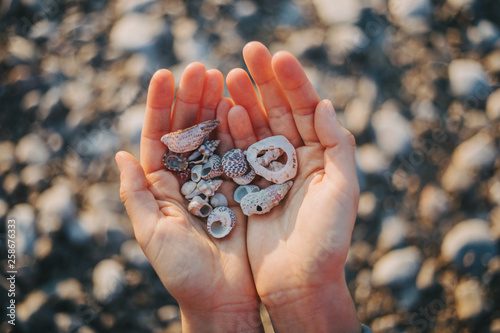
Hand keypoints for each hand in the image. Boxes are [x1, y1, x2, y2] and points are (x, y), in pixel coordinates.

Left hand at [116, 63, 262, 331]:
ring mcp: (215, 179)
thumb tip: (120, 154)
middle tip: (200, 68)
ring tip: (220, 76)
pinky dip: (238, 129)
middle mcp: (187, 177)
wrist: (223, 296)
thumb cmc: (183, 270)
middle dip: (191, 97)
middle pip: (186, 128)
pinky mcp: (240, 187)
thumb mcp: (152, 232)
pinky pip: (238, 153)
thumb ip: (137, 194)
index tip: (164, 75)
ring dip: (215, 105)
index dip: (159, 105)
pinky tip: (239, 105)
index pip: (157, 136)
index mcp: (161, 185)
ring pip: (213, 135)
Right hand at [226, 42, 361, 331]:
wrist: (299, 281)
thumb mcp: (343, 190)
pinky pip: (240, 152)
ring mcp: (271, 170)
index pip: (308, 109)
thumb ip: (338, 145)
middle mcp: (297, 158)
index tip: (277, 57)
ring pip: (257, 126)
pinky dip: (233, 131)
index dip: (294, 82)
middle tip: (250, 51)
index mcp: (322, 156)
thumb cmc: (327, 240)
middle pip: (280, 111)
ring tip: (231, 74)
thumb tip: (326, 103)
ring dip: (245, 100)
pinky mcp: (250, 185)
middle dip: (266, 81)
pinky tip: (225, 110)